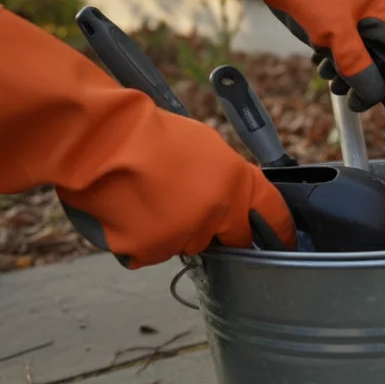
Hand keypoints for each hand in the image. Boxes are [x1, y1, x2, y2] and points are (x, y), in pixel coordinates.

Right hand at [0, 4, 295, 267]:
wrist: (97, 140)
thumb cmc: (146, 132)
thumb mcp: (204, 145)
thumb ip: (226, 177)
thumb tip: (233, 198)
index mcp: (237, 182)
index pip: (273, 214)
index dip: (281, 230)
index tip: (286, 242)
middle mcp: (217, 212)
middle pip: (231, 238)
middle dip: (219, 229)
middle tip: (193, 208)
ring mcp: (183, 234)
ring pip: (187, 243)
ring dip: (175, 229)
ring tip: (147, 195)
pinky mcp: (150, 250)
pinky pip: (151, 251)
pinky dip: (141, 238)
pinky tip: (128, 210)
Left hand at [151, 0, 384, 111]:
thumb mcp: (336, 35)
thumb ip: (358, 65)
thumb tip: (373, 91)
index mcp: (384, 4)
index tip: (383, 97)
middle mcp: (374, 0)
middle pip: (383, 47)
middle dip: (368, 73)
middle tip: (351, 92)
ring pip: (362, 41)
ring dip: (349, 64)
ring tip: (331, 78)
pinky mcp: (334, 0)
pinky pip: (344, 31)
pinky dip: (336, 49)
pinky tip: (320, 59)